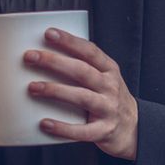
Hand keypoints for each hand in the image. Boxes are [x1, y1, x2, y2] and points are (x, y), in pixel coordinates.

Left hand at [24, 28, 138, 159]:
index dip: (70, 41)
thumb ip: (83, 66)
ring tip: (32, 87)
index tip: (49, 33)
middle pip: (82, 71)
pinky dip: (62, 128)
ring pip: (81, 97)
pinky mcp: (103, 131)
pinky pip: (81, 130)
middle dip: (55, 62)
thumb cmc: (109, 98)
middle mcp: (110, 87)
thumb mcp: (105, 78)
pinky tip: (44, 124)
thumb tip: (44, 54)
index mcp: (109, 70)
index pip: (90, 51)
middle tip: (31, 57)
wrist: (133, 128)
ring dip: (55, 91)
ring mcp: (108, 109)